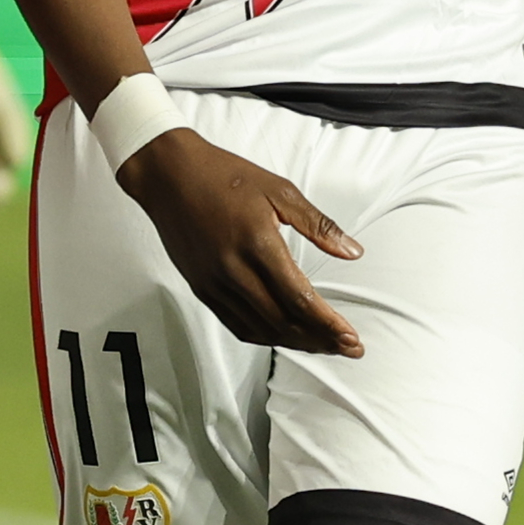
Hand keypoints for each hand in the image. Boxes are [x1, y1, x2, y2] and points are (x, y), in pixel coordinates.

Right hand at [114, 127, 365, 356]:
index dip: (329, 324)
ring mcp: (214, 283)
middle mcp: (234, 270)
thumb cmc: (225, 176)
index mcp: (258, 242)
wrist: (169, 175)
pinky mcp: (202, 288)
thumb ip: (318, 225)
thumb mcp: (279, 190)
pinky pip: (236, 324)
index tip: (352, 339)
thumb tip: (353, 252)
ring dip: (296, 342)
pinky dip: (265, 336)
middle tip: (349, 349)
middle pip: (283, 321)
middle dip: (320, 340)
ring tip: (324, 345)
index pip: (299, 298)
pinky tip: (285, 335)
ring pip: (261, 329)